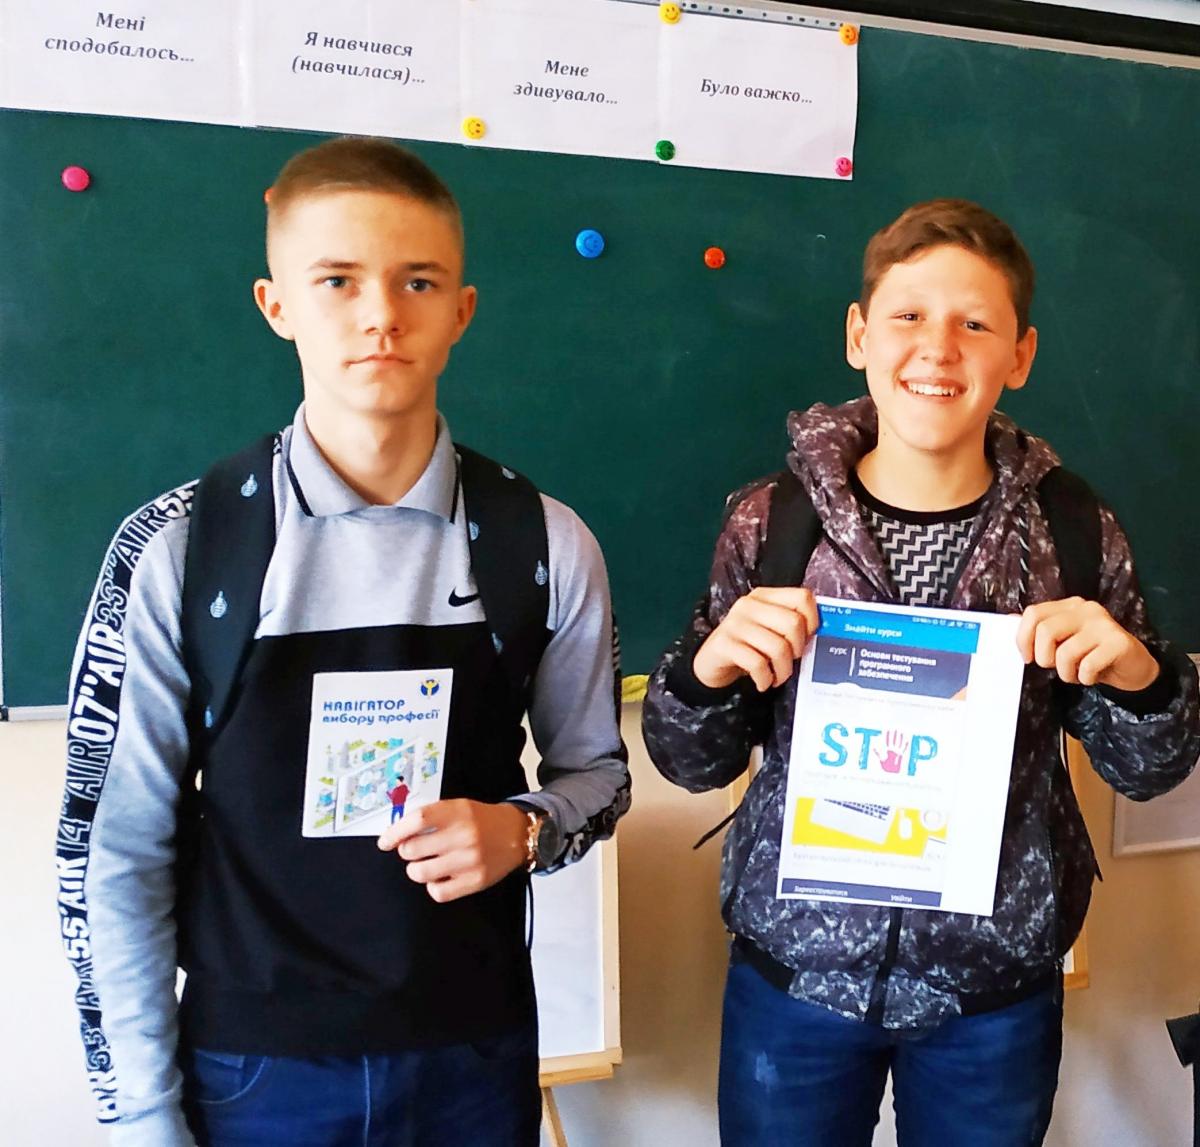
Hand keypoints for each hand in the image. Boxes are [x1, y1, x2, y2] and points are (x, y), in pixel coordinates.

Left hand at [377, 799, 527, 902]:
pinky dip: (433, 886)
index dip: (395, 832)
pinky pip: (438, 892)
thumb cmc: (482, 821)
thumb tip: (397, 834)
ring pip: (420, 873)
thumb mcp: (458, 807)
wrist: (517, 834)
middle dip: (407, 851)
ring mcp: (469, 860)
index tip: (385, 841)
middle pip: (413, 849)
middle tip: (413, 850)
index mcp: (457, 812)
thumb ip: (430, 816)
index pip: (416, 821)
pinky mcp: (475, 881)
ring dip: (417, 869)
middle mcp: (463, 835)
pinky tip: (440, 877)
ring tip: (427, 864)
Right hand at [692, 587, 818, 691]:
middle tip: (790, 661)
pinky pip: (757, 663)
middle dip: (798, 650)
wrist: (711, 662)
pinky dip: (765, 678)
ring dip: (783, 671)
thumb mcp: (768, 629)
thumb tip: (822, 634)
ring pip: (778, 647)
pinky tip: (763, 682)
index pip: (802, 597)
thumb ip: (790, 625)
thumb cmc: (748, 646)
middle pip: (793, 623)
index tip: (807, 638)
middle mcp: (749, 605)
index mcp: (764, 596)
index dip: (813, 620)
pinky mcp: (724, 644)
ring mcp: (735, 623)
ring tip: (777, 677)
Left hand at [1016, 597, 1159, 690]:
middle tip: (1054, 667)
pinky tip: (1092, 676)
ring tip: (1076, 673)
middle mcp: (1086, 609)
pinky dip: (1085, 678)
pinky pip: (1088, 665)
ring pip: (1066, 652)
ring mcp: (1104, 624)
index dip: (1023, 638)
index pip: (1033, 613)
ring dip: (1066, 673)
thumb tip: (1008, 620)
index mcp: (1069, 606)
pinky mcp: (1119, 643)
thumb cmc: (1092, 654)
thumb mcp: (1063, 641)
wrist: (1132, 667)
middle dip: (1044, 657)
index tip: (1026, 657)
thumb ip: (1038, 631)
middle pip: (1046, 631)